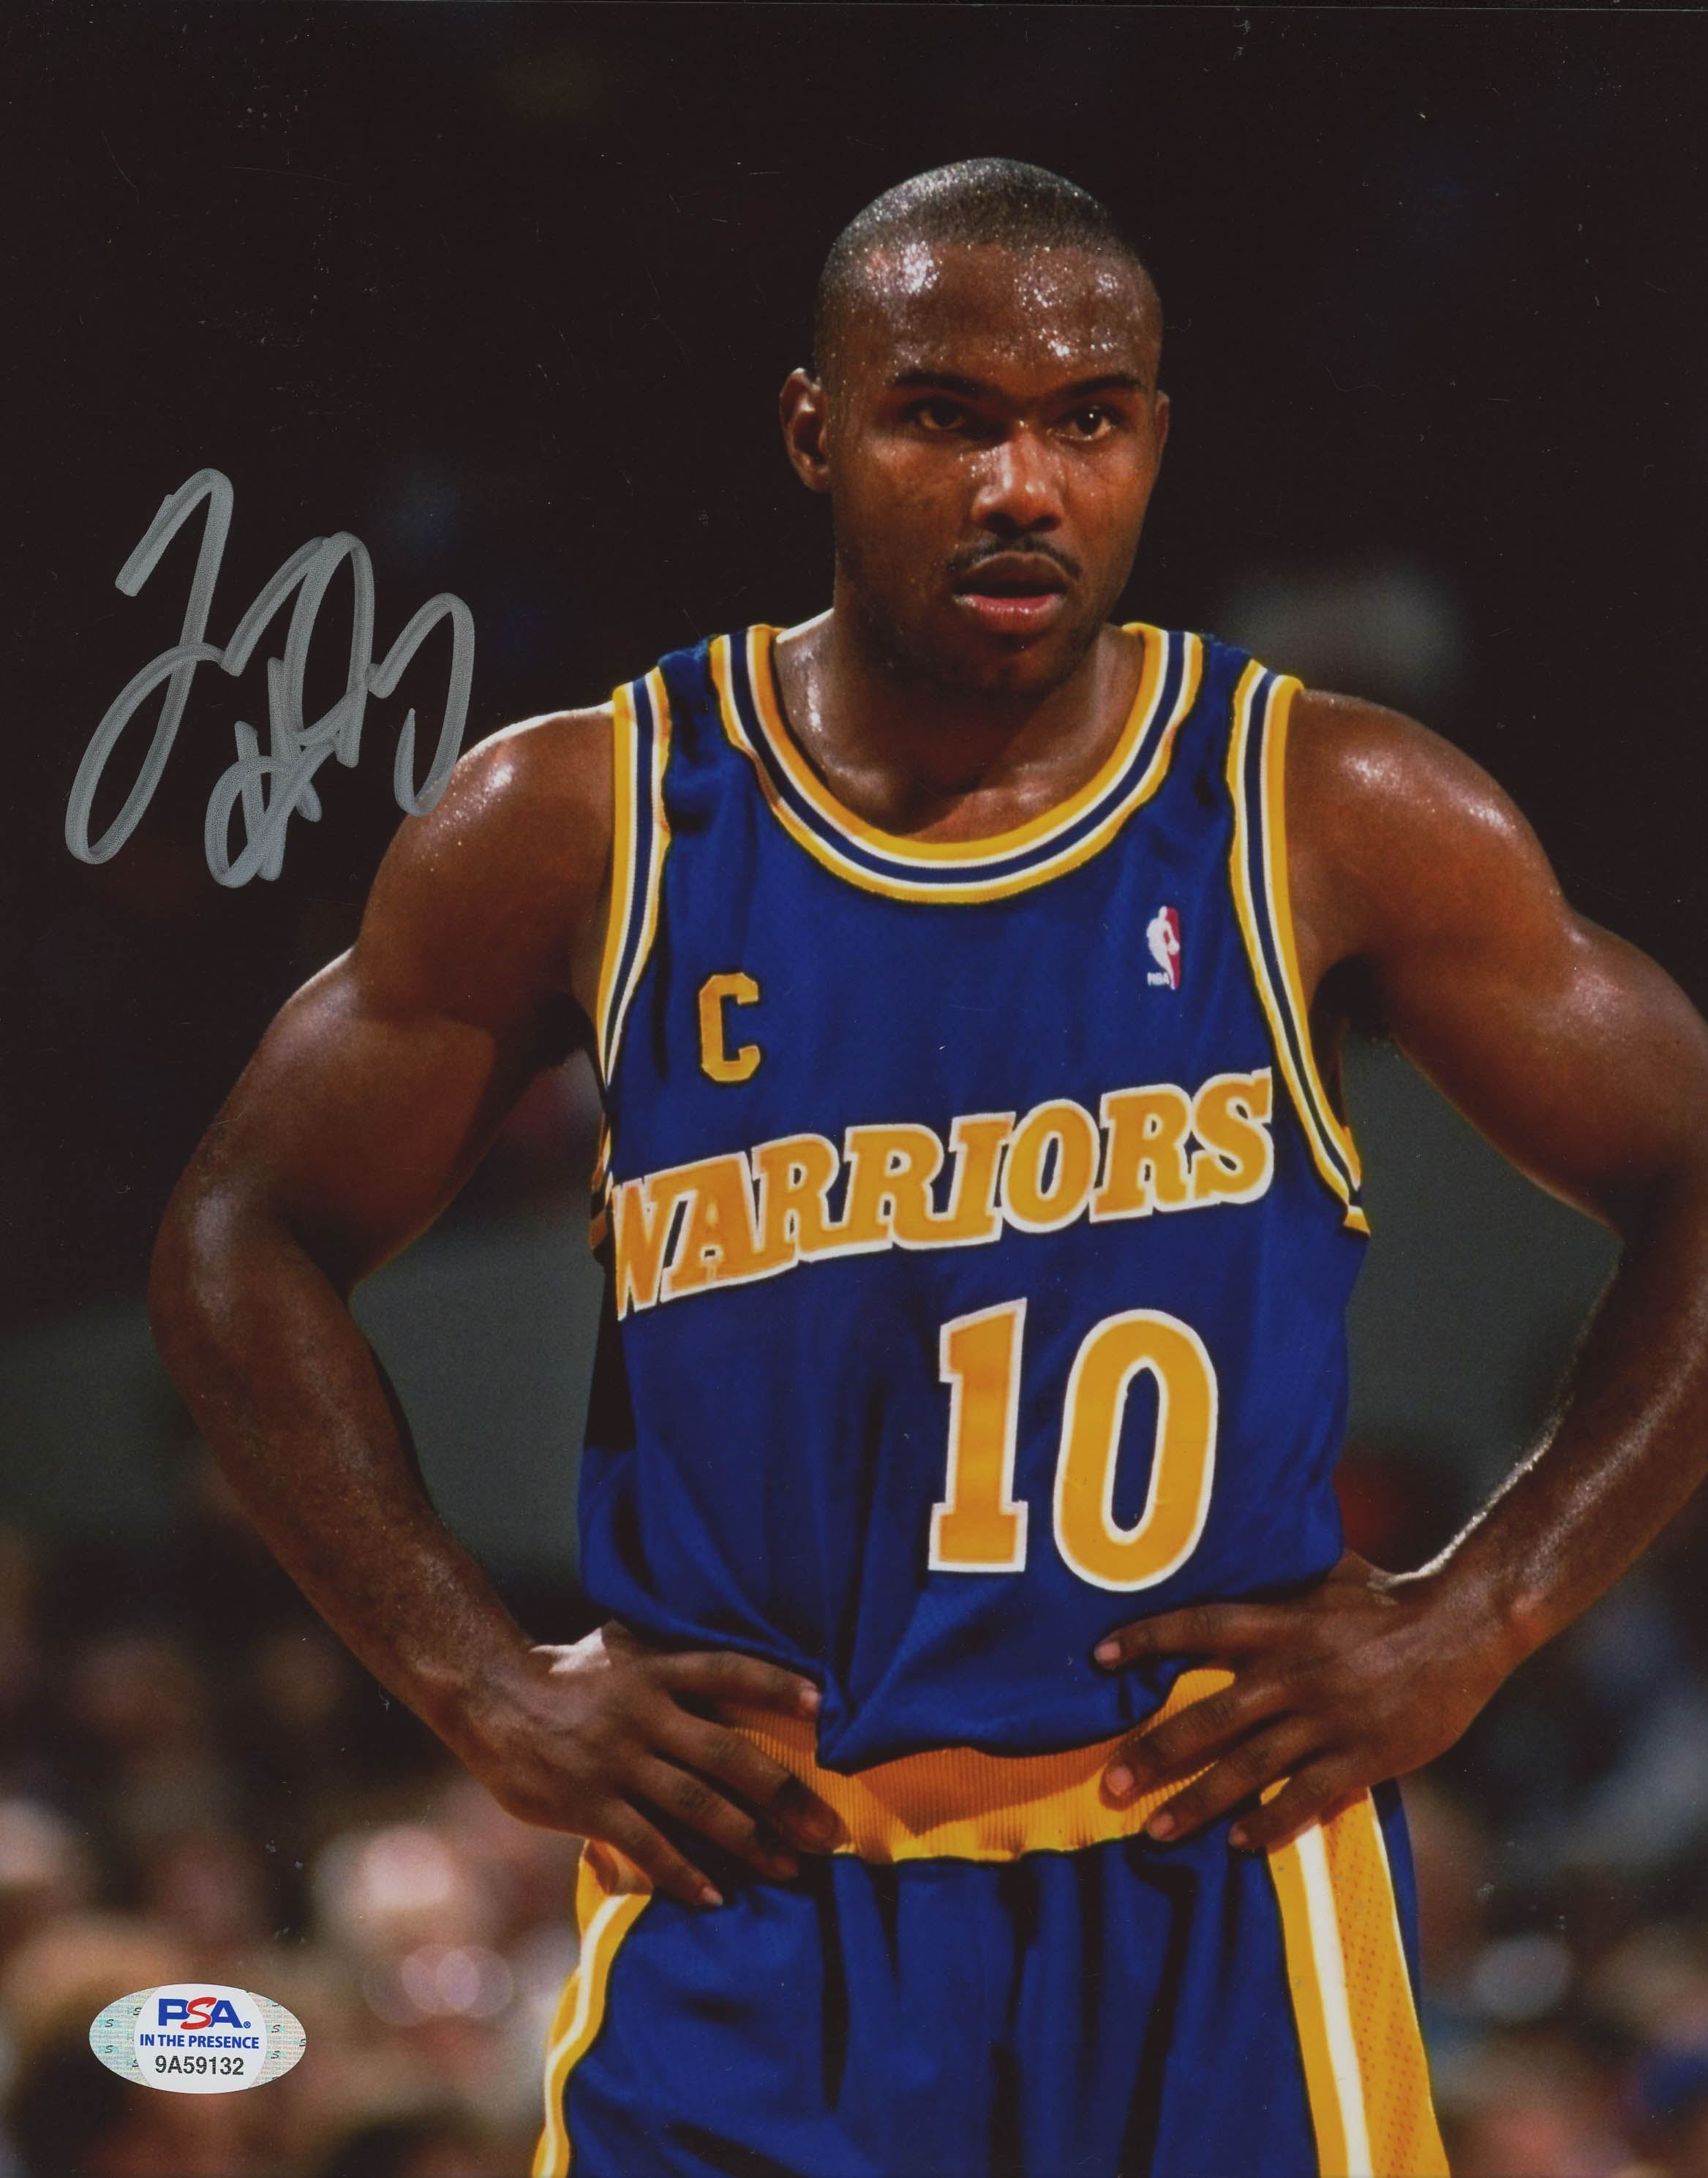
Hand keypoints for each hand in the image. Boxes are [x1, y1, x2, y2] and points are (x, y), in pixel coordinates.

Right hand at [451, 1621, 842, 1906]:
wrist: (488, 1697)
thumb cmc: (563, 1674)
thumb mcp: (618, 1650)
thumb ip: (667, 1661)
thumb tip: (725, 1661)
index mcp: (654, 1670)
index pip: (727, 1670)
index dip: (774, 1684)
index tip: (824, 1705)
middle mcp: (643, 1714)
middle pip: (727, 1754)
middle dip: (783, 1795)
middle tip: (827, 1830)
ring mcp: (616, 1761)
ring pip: (696, 1805)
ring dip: (749, 1841)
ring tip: (789, 1870)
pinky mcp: (588, 1804)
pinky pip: (646, 1844)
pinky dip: (683, 1873)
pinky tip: (715, 1897)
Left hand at [1091, 1551, 1513, 1852]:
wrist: (1466, 1627)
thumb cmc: (1389, 1597)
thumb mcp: (1328, 1573)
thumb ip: (1278, 1573)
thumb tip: (1235, 1538)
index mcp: (1284, 1623)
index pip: (1201, 1627)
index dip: (1148, 1639)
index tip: (1098, 1657)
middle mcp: (1297, 1673)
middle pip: (1211, 1717)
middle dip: (1155, 1752)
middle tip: (1108, 1783)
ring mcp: (1330, 1719)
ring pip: (1250, 1768)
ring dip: (1198, 1803)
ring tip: (1153, 1830)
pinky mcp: (1365, 1757)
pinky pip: (1307, 1797)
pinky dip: (1271, 1822)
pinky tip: (1238, 1845)